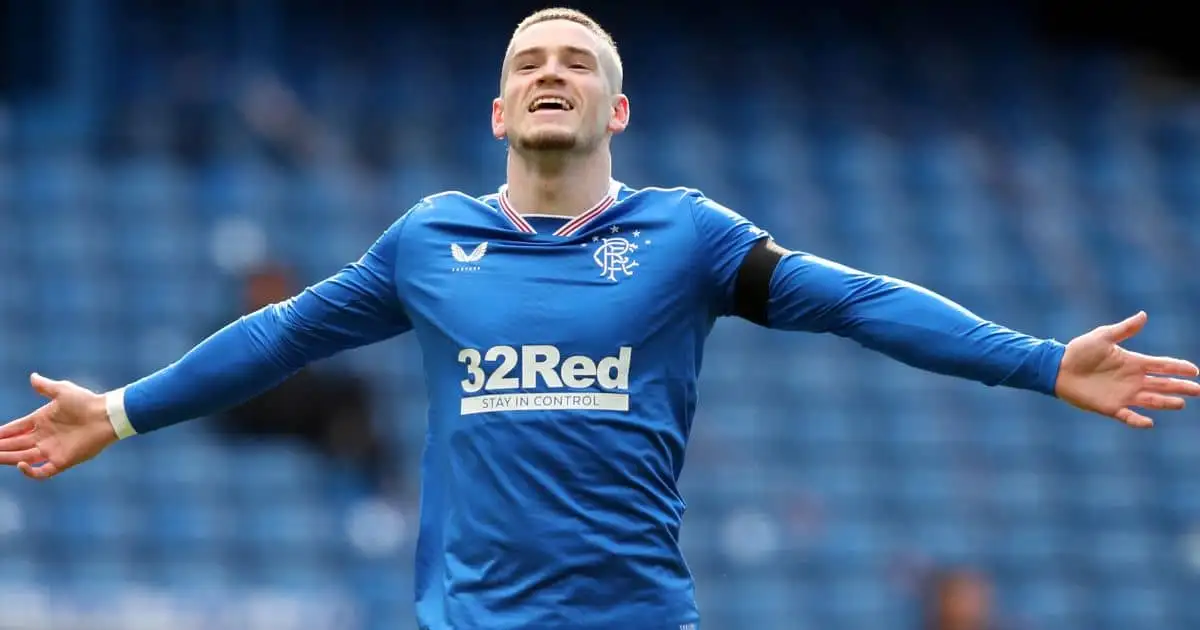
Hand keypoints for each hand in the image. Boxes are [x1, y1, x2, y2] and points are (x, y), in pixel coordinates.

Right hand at [0, 373, 118, 478]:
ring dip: (7, 458)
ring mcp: (52, 450)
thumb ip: (46, 387)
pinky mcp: (62, 461)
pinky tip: (19, 464)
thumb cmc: (87, 401)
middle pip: (15, 444)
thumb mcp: (63, 391)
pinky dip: (30, 472)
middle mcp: (43, 437)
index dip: (2, 433)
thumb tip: (32, 376)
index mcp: (41, 421)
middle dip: (0, 447)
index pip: (15, 429)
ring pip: (22, 457)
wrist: (107, 415)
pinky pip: (42, 472)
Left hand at [1056, 311, 1199, 427]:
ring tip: (1181, 403)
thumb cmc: (1079, 351)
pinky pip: (1128, 416)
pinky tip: (1149, 423)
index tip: (1195, 370)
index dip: (1178, 367)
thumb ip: (1124, 329)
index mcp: (1133, 362)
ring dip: (1166, 403)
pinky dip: (1138, 420)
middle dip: (1181, 387)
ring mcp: (1123, 394)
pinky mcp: (1110, 407)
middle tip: (1198, 390)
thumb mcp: (1102, 337)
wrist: (1057, 368)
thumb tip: (1144, 315)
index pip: (1162, 365)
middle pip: (1163, 385)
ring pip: (1151, 400)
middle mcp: (1132, 380)